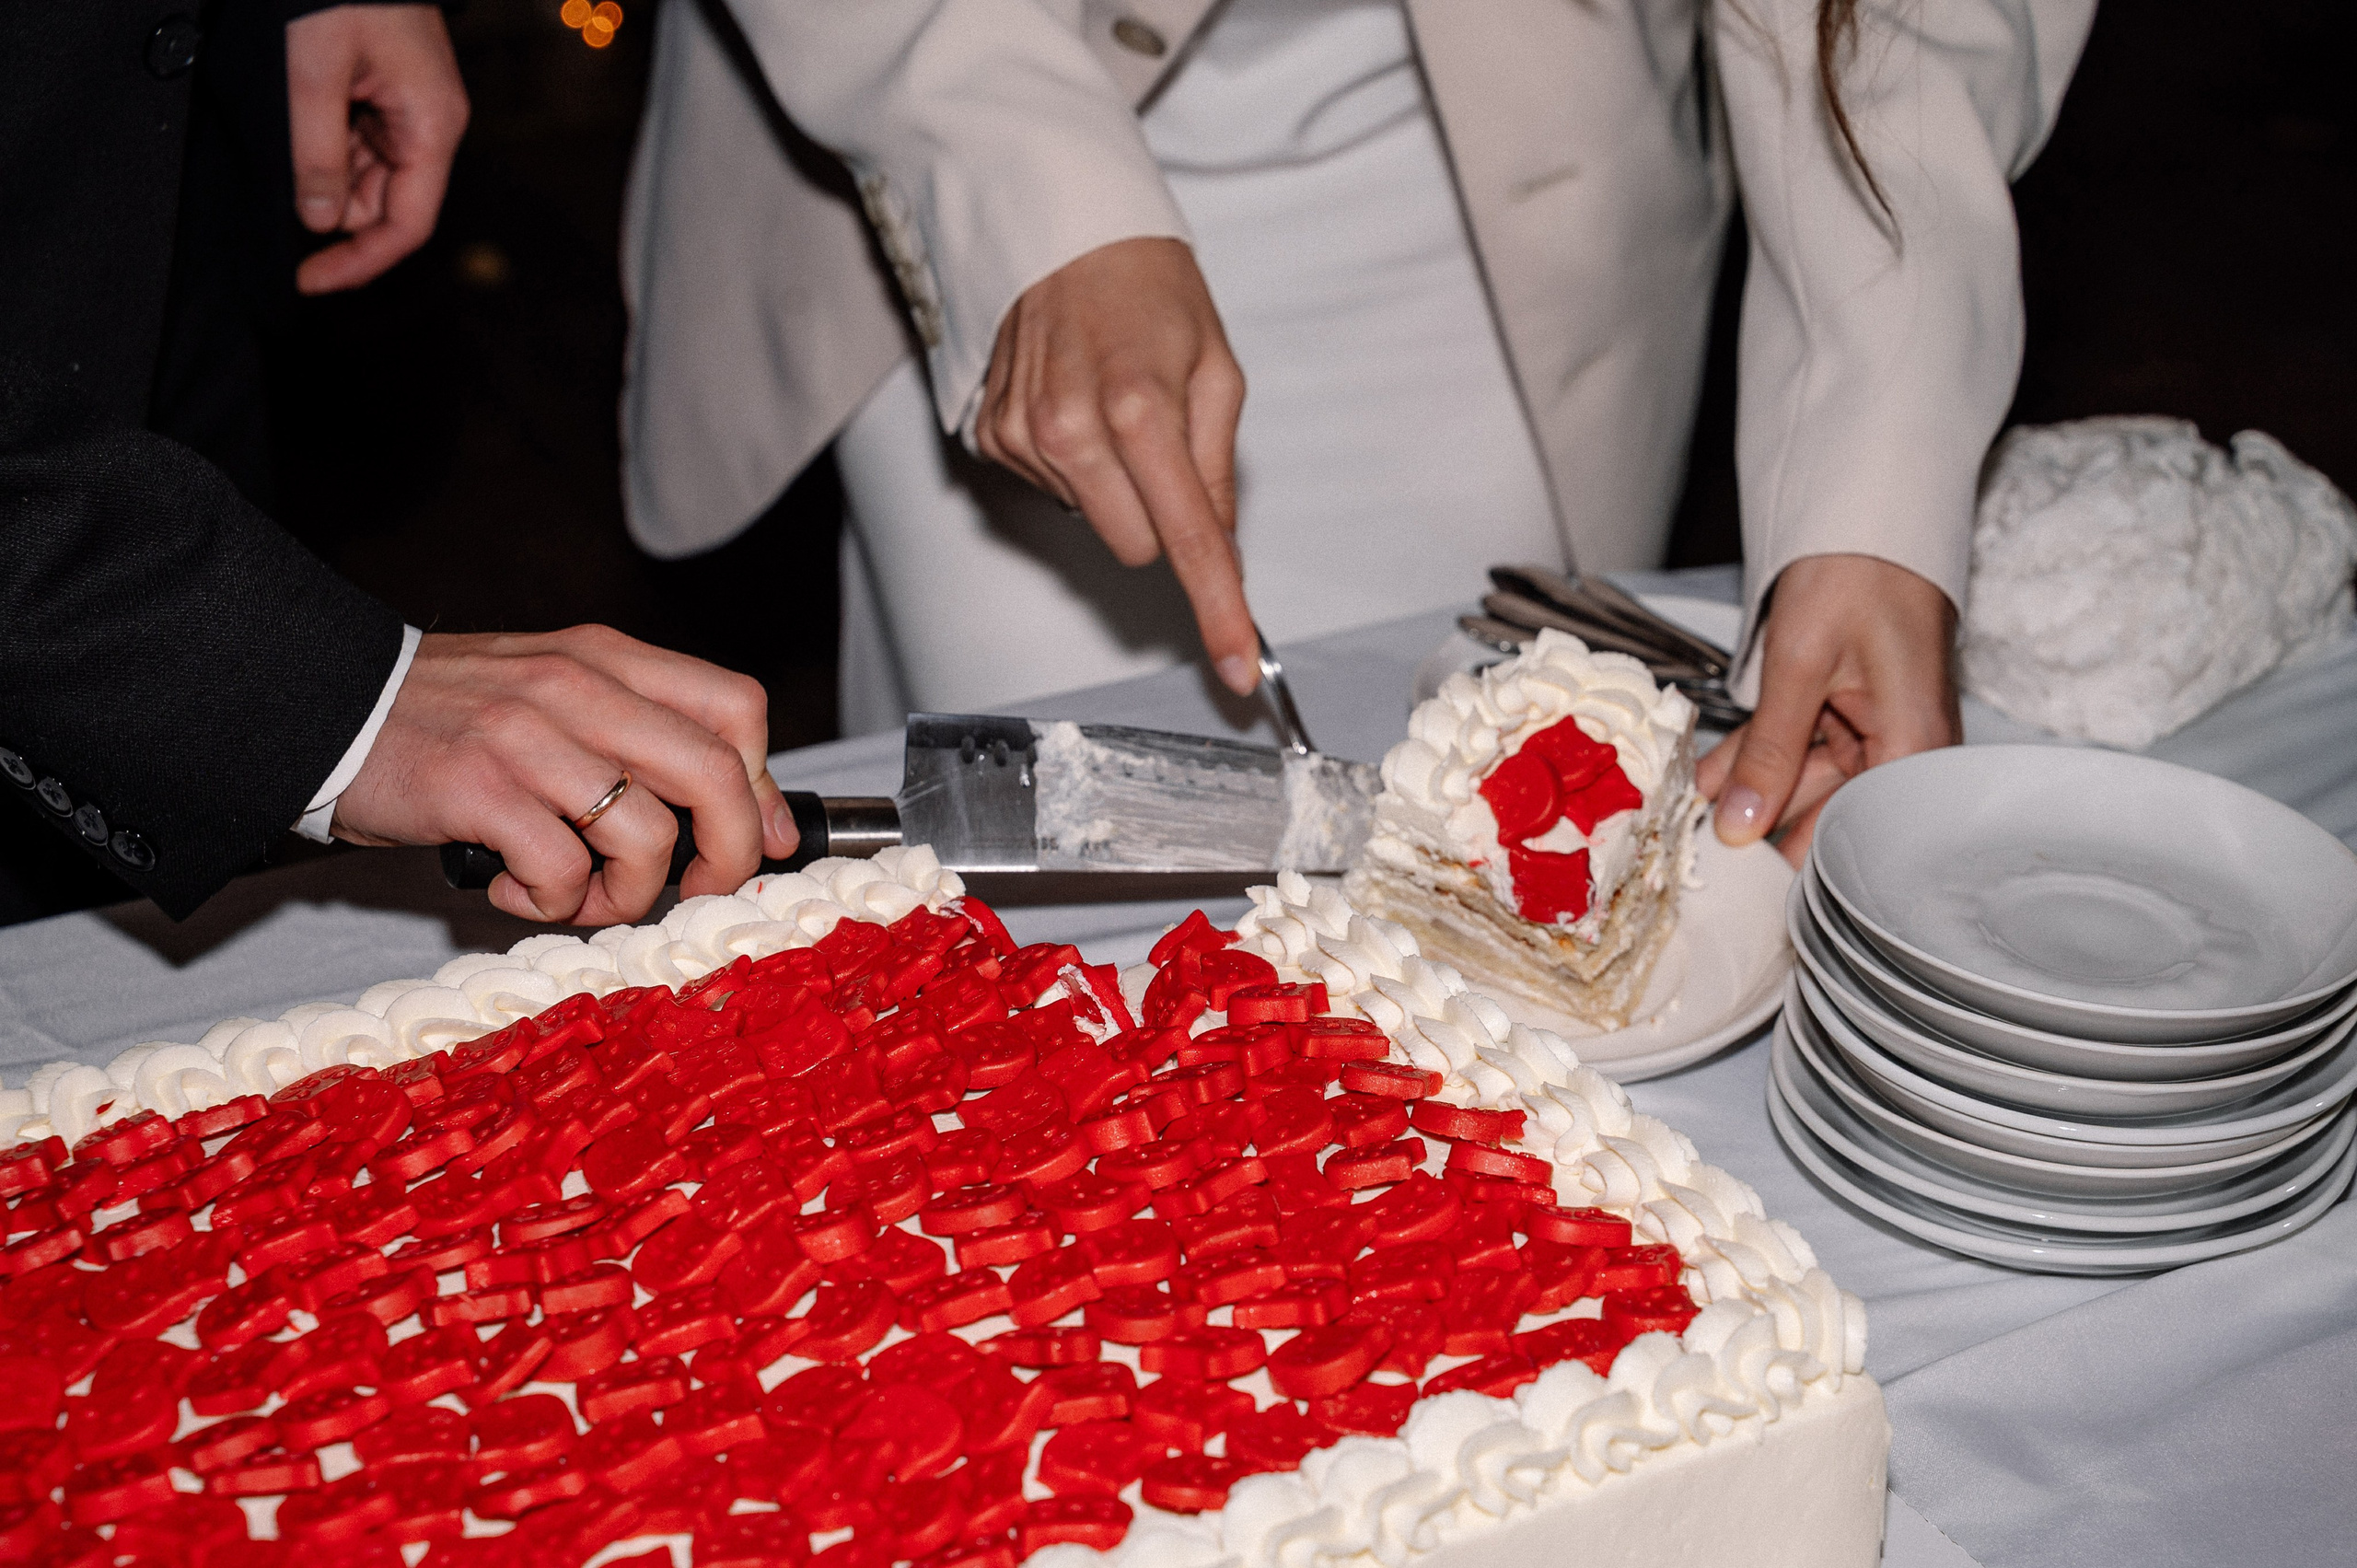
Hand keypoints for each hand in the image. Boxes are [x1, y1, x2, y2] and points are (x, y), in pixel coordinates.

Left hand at [285, 4, 469, 294]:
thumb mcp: (313, 71)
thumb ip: (316, 152)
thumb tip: (317, 221)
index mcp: (431, 127)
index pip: (405, 226)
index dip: (359, 263)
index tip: (309, 280)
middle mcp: (430, 126)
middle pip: (385, 205)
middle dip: (332, 204)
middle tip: (287, 173)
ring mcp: (411, 111)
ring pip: (368, 177)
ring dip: (325, 169)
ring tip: (298, 114)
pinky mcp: (390, 95)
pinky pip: (359, 143)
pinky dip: (326, 144)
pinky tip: (306, 110)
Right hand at [332, 627, 798, 924]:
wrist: (324, 705)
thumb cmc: (448, 716)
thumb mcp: (557, 699)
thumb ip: (641, 738)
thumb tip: (745, 815)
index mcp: (607, 659)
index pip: (735, 708)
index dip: (764, 787)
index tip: (764, 842)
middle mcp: (578, 687)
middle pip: (714, 775)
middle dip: (729, 855)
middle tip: (697, 891)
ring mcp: (528, 736)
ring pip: (646, 835)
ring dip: (628, 894)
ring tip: (578, 895)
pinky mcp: (478, 788)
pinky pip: (562, 870)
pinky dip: (552, 902)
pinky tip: (513, 889)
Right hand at [977, 237, 1258, 693]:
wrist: (1060, 229)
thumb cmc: (1149, 290)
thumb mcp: (1216, 369)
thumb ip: (1218, 470)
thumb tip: (1222, 552)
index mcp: (1141, 411)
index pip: (1187, 541)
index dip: (1217, 610)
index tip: (1235, 670)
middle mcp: (1072, 431)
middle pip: (1137, 547)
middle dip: (1160, 514)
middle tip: (1162, 442)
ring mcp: (1022, 438)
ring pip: (1091, 520)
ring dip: (1112, 482)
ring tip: (1111, 403)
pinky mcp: (990, 438)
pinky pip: (1051, 491)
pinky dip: (1071, 464)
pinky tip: (1071, 404)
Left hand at [1695, 554, 1960, 865]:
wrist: (1865, 519)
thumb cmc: (1853, 579)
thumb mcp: (1799, 667)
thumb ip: (1770, 752)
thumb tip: (1740, 829)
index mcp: (1913, 749)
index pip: (1862, 838)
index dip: (1806, 865)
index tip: (1746, 887)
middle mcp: (1904, 752)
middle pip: (1835, 818)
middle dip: (1767, 832)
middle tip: (1705, 859)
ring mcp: (1876, 736)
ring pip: (1807, 785)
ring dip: (1750, 794)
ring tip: (1692, 816)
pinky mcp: (1850, 719)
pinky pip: (1800, 751)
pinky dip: (1756, 761)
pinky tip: (1709, 782)